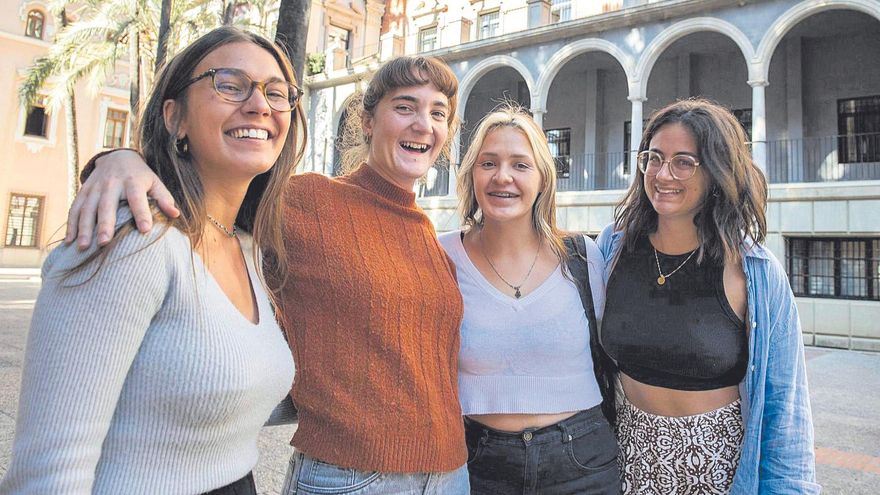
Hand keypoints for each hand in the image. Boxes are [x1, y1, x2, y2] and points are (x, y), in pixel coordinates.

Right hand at [65, 149, 179, 249]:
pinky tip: (69, 241)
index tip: (145, 230)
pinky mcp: (83, 191)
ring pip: (87, 208)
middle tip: (104, 242)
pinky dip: (71, 224)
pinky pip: (75, 208)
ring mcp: (95, 187)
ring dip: (84, 227)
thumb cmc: (141, 176)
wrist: (118, 157)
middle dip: (105, 224)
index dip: (142, 213)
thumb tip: (175, 214)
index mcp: (133, 181)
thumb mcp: (155, 182)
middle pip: (107, 205)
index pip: (137, 198)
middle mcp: (112, 184)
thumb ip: (164, 198)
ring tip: (83, 246)